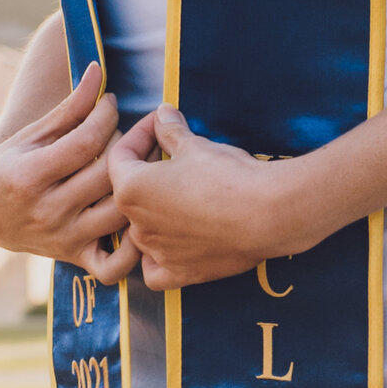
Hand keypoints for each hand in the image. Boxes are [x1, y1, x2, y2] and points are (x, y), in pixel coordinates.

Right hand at [0, 57, 139, 280]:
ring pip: (120, 214)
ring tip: (143, 167)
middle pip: (108, 175)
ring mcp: (63, 239)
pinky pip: (115, 267)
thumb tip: (99, 70)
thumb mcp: (32, 134)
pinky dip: (134, 251)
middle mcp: (47, 212)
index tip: (111, 103)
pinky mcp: (75, 258)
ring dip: (140, 187)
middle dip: (129, 144)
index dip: (106, 116)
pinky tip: (138, 220)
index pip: (86, 142)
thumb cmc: (10, 165)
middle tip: (136, 129)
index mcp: (29, 176)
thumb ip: (70, 109)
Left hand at [106, 106, 299, 292]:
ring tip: (180, 193)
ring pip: (141, 229)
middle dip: (147, 169)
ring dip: (155, 210)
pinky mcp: (180, 272)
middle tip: (172, 151)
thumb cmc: (228, 176)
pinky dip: (158, 257)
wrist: (267, 215)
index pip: (119, 156)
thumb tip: (162, 115)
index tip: (159, 123)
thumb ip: (171, 132)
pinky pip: (155, 269)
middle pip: (129, 193)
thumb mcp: (196, 145)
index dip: (139, 133)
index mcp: (131, 189)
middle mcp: (137, 225)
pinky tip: (173, 242)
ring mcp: (157, 252)